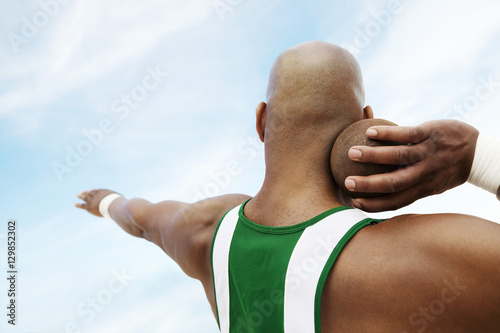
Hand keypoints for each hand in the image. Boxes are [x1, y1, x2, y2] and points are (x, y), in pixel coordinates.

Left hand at [76, 189, 118, 216]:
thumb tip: (127, 206)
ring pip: (86, 197)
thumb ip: (121, 202)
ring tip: (78, 195)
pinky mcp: (89, 206)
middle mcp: (97, 194)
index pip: (98, 191)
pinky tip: (75, 204)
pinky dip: (78, 205)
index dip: (94, 191)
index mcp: (104, 192)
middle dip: (86, 192)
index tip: (91, 190)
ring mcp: (93, 199)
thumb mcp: (121, 201)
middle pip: (91, 193)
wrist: (113, 205)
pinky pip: (82, 205)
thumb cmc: (119, 204)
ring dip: (81, 196)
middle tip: (82, 192)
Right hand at [345, 120, 478, 211]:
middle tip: (347, 182)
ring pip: (398, 156)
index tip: (355, 203)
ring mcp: (428, 153)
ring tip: (351, 153)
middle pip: (394, 183)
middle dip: (369, 185)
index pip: (396, 201)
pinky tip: (369, 132)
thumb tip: (380, 191)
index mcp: (423, 189)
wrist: (478, 152)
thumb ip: (406, 184)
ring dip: (372, 156)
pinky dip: (387, 134)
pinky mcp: (431, 133)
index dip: (374, 205)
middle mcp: (425, 174)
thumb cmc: (445, 170)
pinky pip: (406, 134)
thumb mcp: (429, 182)